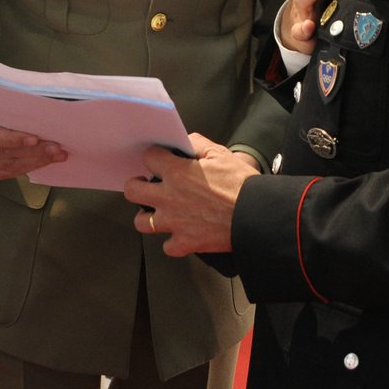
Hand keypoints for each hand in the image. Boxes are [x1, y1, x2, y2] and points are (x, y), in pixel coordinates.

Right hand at [0, 107, 65, 179]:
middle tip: (56, 148)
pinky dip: (31, 166)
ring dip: (38, 161)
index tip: (35, 139)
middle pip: (7, 153)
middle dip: (35, 151)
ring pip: (12, 166)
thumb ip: (10, 109)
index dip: (14, 139)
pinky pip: (12, 172)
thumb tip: (40, 110)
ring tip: (57, 155)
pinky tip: (46, 161)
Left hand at [122, 133, 257, 255]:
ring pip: (141, 222)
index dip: (154, 156)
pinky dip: (173, 242)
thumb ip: (197, 144)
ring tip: (156, 212)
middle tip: (144, 185)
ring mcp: (174, 222)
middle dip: (136, 185)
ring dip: (147, 217)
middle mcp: (169, 197)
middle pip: (132, 190)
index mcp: (177, 173)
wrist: (256, 215)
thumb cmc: (242, 186)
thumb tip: (185, 142)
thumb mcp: (221, 154)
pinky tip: (180, 234)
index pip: (149, 157)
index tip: (159, 159)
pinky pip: (167, 246)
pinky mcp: (185, 242)